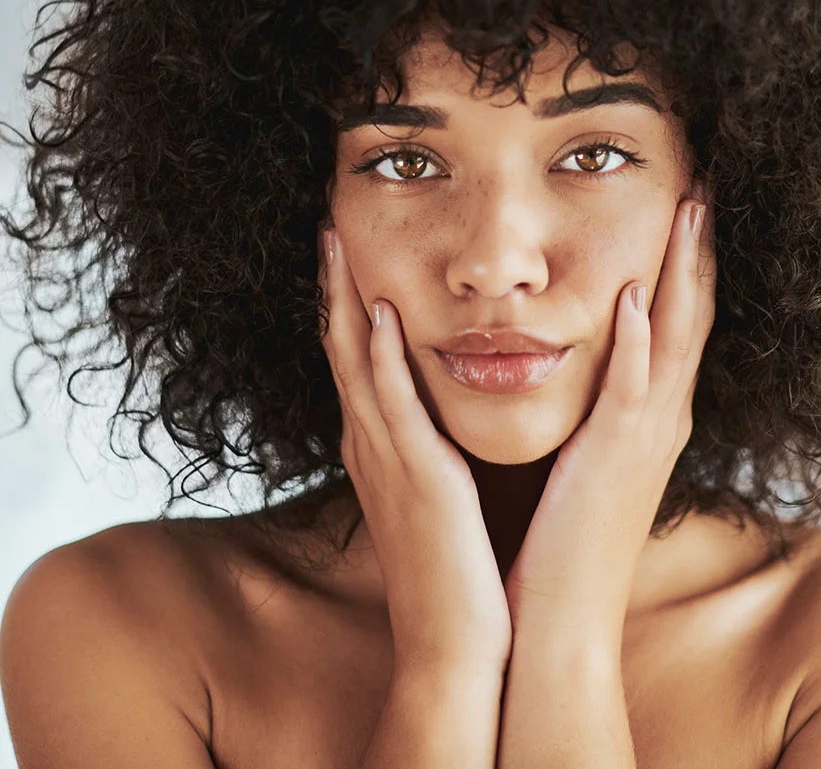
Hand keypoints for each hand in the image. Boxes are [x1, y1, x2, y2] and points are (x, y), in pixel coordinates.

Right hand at [319, 228, 512, 672]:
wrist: (454, 637)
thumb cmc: (449, 561)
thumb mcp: (430, 488)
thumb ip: (423, 443)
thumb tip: (430, 405)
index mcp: (378, 442)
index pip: (353, 356)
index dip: (343, 299)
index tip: (345, 247)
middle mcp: (370, 441)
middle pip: (340, 346)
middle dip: (332, 284)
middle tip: (326, 224)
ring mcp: (385, 457)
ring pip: (353, 363)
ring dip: (343, 300)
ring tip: (337, 242)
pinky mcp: (413, 475)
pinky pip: (390, 405)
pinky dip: (378, 358)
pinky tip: (376, 314)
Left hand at [502, 181, 716, 638]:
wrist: (558, 622)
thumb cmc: (565, 538)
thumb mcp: (588, 460)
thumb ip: (597, 410)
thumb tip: (586, 365)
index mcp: (650, 416)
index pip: (679, 320)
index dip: (686, 262)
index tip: (685, 204)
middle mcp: (660, 418)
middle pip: (692, 314)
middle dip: (698, 248)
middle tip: (704, 184)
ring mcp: (644, 439)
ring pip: (675, 339)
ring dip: (681, 272)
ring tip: (688, 210)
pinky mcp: (614, 461)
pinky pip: (633, 390)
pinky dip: (640, 343)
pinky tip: (637, 296)